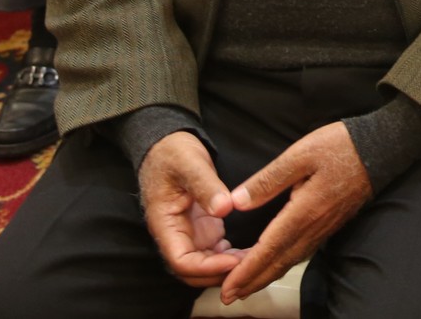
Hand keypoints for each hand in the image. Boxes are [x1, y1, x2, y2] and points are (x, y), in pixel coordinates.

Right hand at [138, 131, 241, 288]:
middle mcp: (175, 235)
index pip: (181, 261)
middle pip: (192, 272)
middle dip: (219, 274)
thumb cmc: (173, 153)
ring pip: (204, 265)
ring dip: (226, 268)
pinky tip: (251, 251)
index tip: (234, 261)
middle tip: (252, 264)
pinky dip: (230, 257)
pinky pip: (214, 253)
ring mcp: (189, 234)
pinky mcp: (201, 228)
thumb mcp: (190, 163)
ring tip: (256, 259)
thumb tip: (224, 208)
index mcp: (164, 224)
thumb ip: (205, 185)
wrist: (167, 146)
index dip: (207, 268)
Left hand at [219, 121, 372, 305]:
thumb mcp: (300, 154)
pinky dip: (284, 264)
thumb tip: (237, 202)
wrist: (383, 148)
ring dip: (267, 276)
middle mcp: (315, 225)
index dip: (247, 270)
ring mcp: (325, 227)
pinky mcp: (331, 223)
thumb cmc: (341, 146)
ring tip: (246, 287)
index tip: (228, 287)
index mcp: (304, 210)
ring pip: (292, 259)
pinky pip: (303, 252)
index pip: (270, 248)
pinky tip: (277, 264)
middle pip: (280, 262)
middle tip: (228, 297)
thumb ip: (268, 179)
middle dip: (252, 281)